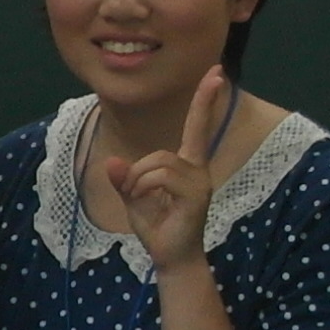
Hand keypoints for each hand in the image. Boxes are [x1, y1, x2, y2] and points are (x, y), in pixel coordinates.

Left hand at [90, 66, 239, 262]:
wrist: (171, 256)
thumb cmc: (157, 227)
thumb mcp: (133, 198)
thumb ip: (125, 179)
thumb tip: (113, 161)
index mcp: (188, 166)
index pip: (198, 126)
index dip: (205, 100)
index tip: (216, 72)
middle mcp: (199, 170)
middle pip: (161, 153)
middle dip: (138, 172)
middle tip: (136, 195)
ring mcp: (200, 182)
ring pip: (158, 163)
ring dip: (139, 182)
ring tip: (142, 201)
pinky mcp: (196, 195)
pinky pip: (161, 176)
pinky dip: (143, 187)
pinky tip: (147, 202)